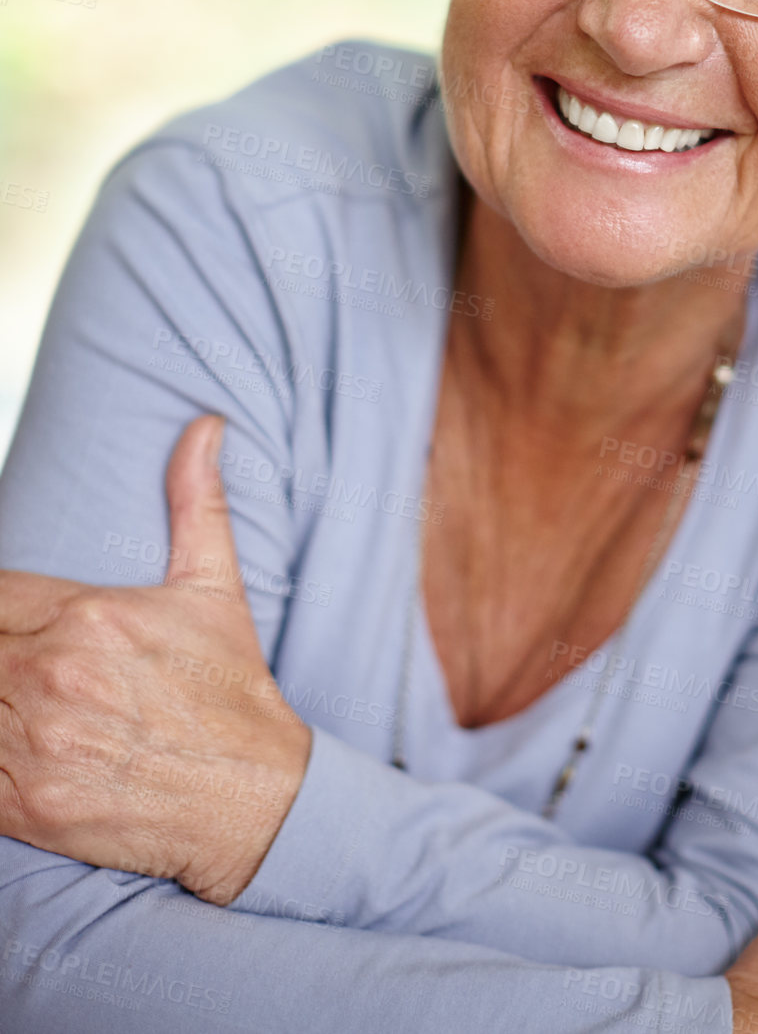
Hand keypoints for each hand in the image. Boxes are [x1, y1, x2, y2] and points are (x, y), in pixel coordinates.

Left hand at [0, 415, 310, 903]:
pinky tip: (10, 737)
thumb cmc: (232, 691)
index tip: (9, 618)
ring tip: (13, 695)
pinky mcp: (27, 807)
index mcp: (89, 615)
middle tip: (17, 659)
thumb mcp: (214, 588)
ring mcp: (36, 745)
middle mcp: (55, 675)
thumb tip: (203, 427)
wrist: (255, 799)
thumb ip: (195, 501)